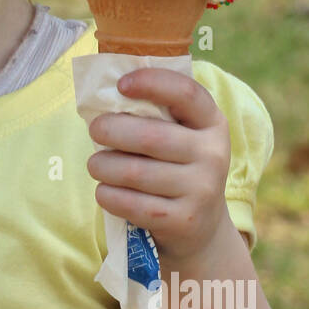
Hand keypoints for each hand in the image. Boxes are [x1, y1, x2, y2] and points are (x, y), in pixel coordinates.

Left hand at [86, 68, 231, 263]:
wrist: (200, 226)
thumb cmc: (176, 168)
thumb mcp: (181, 137)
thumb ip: (155, 115)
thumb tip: (103, 96)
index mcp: (212, 124)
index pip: (186, 93)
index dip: (152, 82)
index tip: (121, 84)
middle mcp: (213, 155)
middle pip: (150, 135)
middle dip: (110, 130)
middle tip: (95, 131)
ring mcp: (202, 190)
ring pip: (134, 172)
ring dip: (102, 166)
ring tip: (96, 165)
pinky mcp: (183, 220)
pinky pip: (131, 204)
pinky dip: (108, 195)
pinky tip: (104, 191)